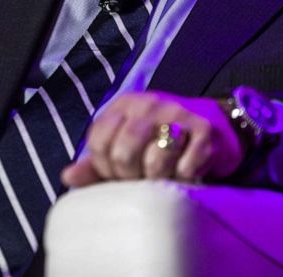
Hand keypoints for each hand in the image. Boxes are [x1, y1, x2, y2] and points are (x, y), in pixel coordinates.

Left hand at [61, 92, 243, 187]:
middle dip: (132, 177)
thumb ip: (95, 165)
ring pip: (155, 160)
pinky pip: (186, 165)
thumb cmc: (160, 143)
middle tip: (144, 179)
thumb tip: (68, 176)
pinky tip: (187, 172)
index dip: (106, 168)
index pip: (98, 142)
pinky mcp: (204, 129)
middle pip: (123, 153)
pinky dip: (185, 177)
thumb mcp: (125, 148)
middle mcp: (147, 103)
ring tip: (165, 176)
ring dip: (160, 179)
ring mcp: (177, 112)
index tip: (119, 174)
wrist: (214, 127)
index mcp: (122, 106)